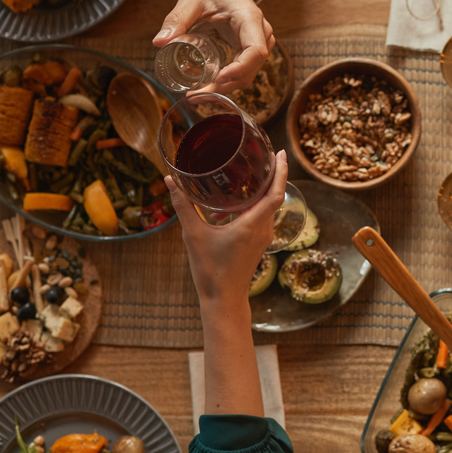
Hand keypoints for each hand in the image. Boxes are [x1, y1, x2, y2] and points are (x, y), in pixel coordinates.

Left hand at [152, 0, 274, 93]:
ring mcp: (258, 42)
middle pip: (251, 69)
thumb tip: (159, 41)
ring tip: (198, 94)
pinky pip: (244, 69)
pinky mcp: (249, 48)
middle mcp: (260, 33)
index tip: (218, 80)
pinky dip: (228, 80)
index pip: (256, 51)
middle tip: (196, 95)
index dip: (240, 69)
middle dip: (226, 86)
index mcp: (250, 19)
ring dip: (226, 87)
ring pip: (249, 73)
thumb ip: (177, 18)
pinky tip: (208, 86)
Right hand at [166, 150, 288, 302]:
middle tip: (263, 156)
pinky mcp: (257, 244)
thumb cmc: (210, 269)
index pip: (276, 193)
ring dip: (260, 192)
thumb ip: (183, 206)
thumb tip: (169, 181)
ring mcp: (262, 237)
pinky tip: (230, 208)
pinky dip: (252, 207)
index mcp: (252, 225)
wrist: (223, 299)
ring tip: (245, 177)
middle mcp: (263, 229)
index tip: (280, 153)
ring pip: (267, 207)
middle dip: (272, 175)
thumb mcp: (192, 235)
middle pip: (274, 196)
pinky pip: (260, 218)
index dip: (281, 172)